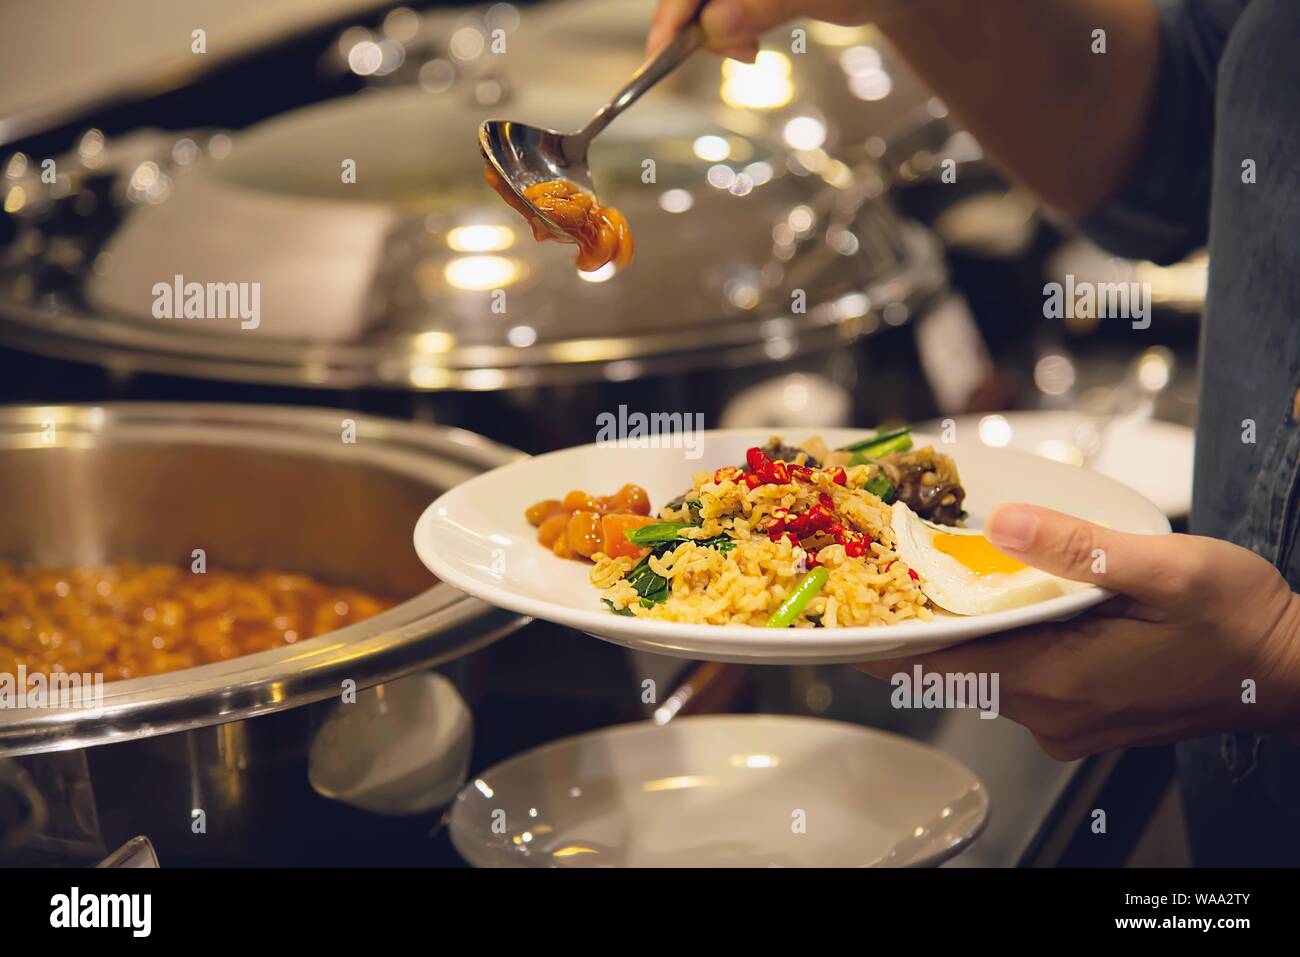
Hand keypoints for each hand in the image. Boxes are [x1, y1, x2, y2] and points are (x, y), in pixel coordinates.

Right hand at [646, 0, 877, 61]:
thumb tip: (713, 26)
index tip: (662, 46)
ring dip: (712, 29)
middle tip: (730, 55)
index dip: (675, 8)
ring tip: (746, 53)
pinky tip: (744, 42)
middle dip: (695, 20)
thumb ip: (765, 4)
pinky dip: (726, 25)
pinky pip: (721, 2)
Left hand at [857, 504, 1299, 758]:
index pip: (939, 665)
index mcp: (1057, 681)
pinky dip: (993, 638)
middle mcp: (1050, 712)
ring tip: (927, 571)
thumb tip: (1005, 523)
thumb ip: (1080, 549)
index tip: (837, 613)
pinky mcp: (1081, 713)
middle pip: (953, 665)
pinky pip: (1015, 674)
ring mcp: (1065, 720)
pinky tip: (993, 598)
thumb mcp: (1168, 570)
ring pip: (982, 669)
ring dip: (956, 625)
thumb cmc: (1242, 624)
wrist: (1296, 673)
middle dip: (916, 619)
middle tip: (879, 567)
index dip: (884, 637)